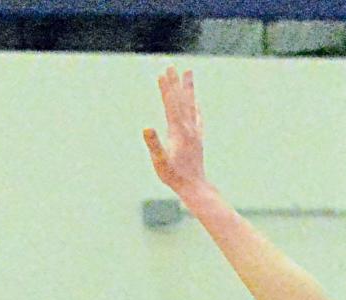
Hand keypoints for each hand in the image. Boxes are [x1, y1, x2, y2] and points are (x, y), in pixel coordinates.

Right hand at [143, 67, 207, 201]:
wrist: (195, 187)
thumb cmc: (174, 176)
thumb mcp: (160, 162)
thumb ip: (154, 145)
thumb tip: (146, 128)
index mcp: (179, 132)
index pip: (171, 105)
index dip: (166, 90)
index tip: (162, 74)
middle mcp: (189, 128)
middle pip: (181, 100)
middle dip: (175, 83)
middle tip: (171, 66)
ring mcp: (195, 132)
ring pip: (191, 104)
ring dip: (188, 88)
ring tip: (188, 72)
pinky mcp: (198, 138)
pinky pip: (197, 116)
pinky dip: (195, 105)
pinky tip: (195, 101)